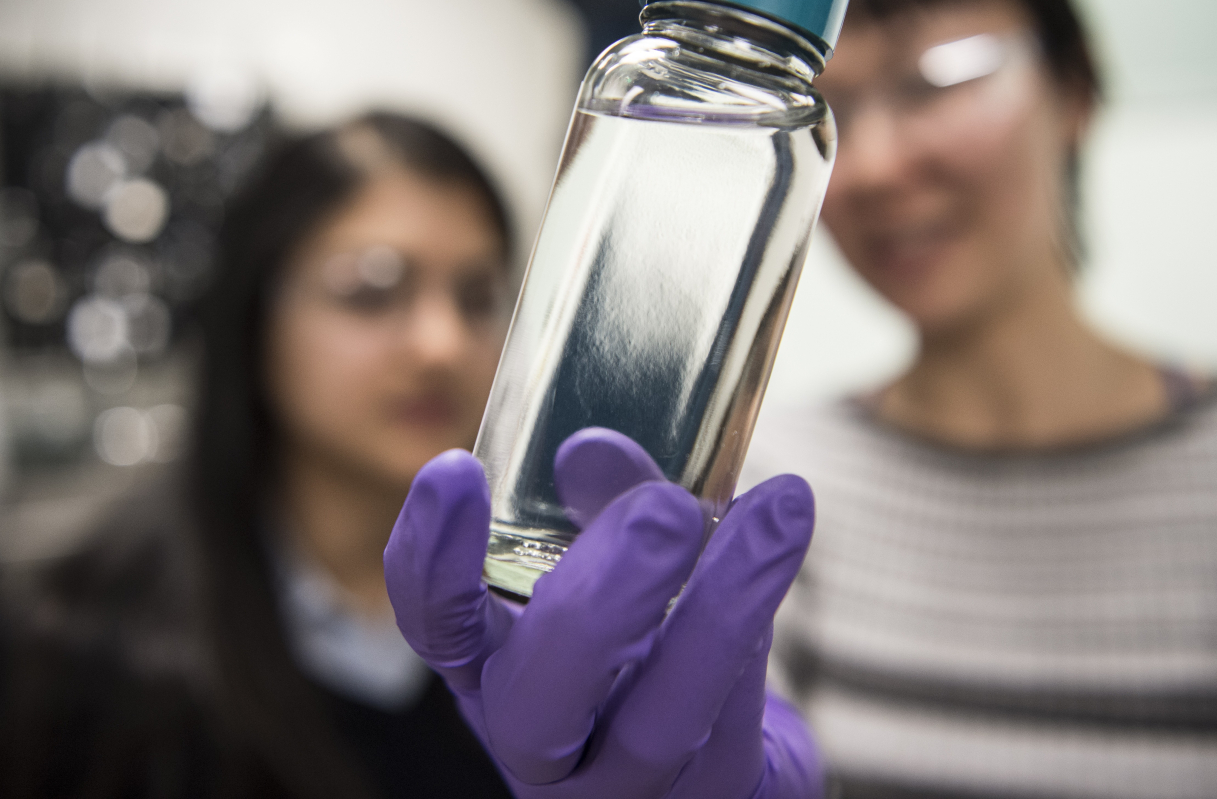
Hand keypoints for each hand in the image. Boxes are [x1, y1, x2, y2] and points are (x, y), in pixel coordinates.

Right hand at [384, 427, 820, 798]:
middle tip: (665, 509)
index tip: (456, 469)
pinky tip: (784, 530)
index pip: (438, 630)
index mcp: (493, 677)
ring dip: (722, 603)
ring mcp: (625, 789)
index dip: (432, 561)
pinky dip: (763, 620)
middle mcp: (541, 749)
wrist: (711, 763)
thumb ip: (605, 510)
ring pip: (660, 721)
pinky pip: (736, 720)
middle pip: (536, 703)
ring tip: (777, 509)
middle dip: (600, 602)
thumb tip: (592, 452)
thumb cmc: (639, 654)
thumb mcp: (610, 577)